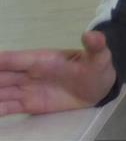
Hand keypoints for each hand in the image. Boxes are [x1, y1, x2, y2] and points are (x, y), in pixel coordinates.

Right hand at [0, 31, 117, 115]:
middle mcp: (29, 74)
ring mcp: (27, 89)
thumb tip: (93, 34)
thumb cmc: (97, 70)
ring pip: (1, 91)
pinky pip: (7, 107)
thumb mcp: (101, 58)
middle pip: (1, 76)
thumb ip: (96, 47)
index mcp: (42, 59)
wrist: (98, 88)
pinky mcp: (29, 104)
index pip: (14, 59)